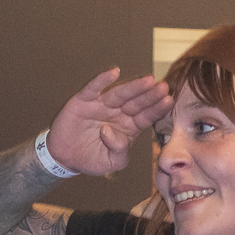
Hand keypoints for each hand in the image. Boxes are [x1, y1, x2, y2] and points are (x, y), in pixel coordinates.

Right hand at [45, 69, 172, 176]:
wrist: (66, 158)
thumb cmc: (92, 159)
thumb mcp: (112, 162)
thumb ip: (119, 150)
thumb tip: (110, 130)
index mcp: (128, 127)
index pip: (145, 116)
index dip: (156, 109)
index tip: (168, 101)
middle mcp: (117, 113)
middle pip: (136, 103)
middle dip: (149, 95)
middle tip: (163, 87)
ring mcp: (101, 106)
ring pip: (119, 94)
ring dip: (133, 87)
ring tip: (148, 81)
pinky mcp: (83, 101)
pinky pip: (93, 89)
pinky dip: (102, 80)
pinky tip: (114, 72)